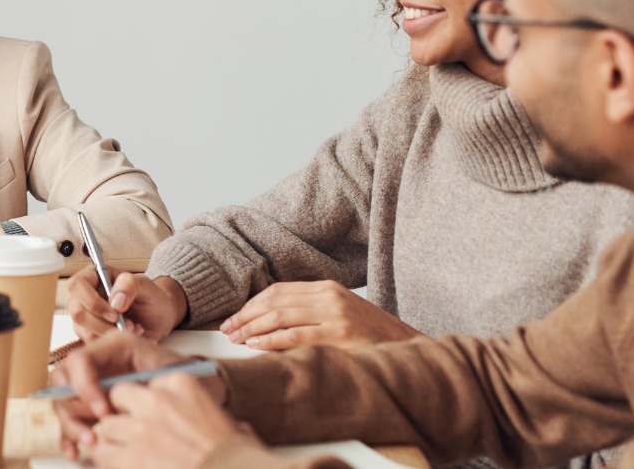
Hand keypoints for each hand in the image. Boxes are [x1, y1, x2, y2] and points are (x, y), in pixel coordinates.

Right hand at [51, 330, 208, 458]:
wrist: (204, 391)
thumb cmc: (190, 379)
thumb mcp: (170, 375)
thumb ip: (141, 384)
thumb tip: (111, 403)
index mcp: (114, 346)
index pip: (80, 360)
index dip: (85, 387)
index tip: (104, 412)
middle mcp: (99, 361)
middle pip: (63, 381)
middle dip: (73, 409)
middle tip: (92, 434)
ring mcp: (94, 382)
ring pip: (64, 401)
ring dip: (70, 425)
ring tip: (89, 443)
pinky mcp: (94, 403)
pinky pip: (72, 418)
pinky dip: (70, 435)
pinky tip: (75, 451)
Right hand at [67, 268, 186, 341]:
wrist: (158, 318)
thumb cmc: (150, 297)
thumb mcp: (146, 286)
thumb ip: (130, 285)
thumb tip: (114, 301)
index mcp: (93, 277)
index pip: (77, 285)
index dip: (92, 301)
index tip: (115, 313)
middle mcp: (84, 297)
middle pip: (77, 312)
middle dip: (104, 324)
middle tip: (129, 325)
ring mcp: (86, 317)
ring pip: (85, 332)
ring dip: (112, 335)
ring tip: (134, 328)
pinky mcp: (91, 335)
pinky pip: (95, 345)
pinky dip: (115, 344)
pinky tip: (131, 336)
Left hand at [88, 373, 258, 468]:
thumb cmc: (236, 455)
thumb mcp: (223, 417)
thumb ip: (197, 410)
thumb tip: (194, 421)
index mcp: (180, 383)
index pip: (143, 384)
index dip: (143, 403)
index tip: (149, 416)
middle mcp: (157, 399)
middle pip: (117, 398)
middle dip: (121, 416)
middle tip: (132, 435)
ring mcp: (141, 427)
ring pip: (106, 427)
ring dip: (113, 441)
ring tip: (128, 455)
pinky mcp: (132, 456)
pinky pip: (102, 453)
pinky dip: (108, 460)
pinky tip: (122, 464)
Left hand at [220, 280, 421, 350]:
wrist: (406, 346)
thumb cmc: (368, 335)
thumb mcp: (337, 314)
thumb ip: (308, 312)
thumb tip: (266, 323)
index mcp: (326, 288)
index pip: (278, 291)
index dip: (251, 304)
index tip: (233, 317)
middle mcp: (329, 296)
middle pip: (275, 301)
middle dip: (246, 315)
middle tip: (227, 329)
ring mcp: (335, 314)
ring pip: (281, 316)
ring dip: (253, 328)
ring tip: (235, 338)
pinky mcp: (339, 333)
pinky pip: (297, 335)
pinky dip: (272, 339)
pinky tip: (256, 344)